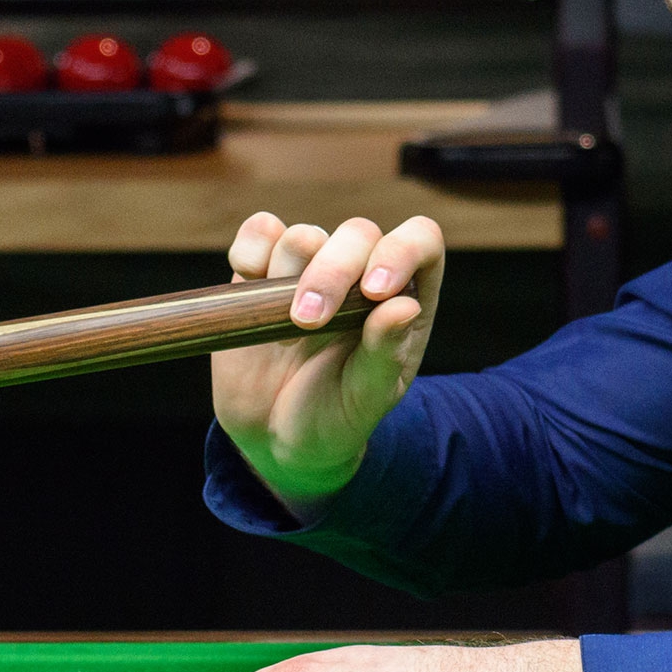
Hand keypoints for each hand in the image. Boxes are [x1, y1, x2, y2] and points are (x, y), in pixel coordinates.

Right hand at [212, 212, 444, 516]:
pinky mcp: (262, 270)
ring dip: (288, 274)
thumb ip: (386, 355)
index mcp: (403, 297)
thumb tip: (404, 306)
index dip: (401, 251)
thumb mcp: (366, 401)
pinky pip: (259, 233)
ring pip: (303, 234)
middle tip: (308, 322)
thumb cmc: (335, 418)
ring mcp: (309, 268)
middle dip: (332, 271)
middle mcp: (360, 273)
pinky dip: (251, 251)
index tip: (373, 293)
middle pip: (357, 233)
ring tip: (285, 332)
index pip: (420, 240)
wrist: (274, 437)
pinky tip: (251, 288)